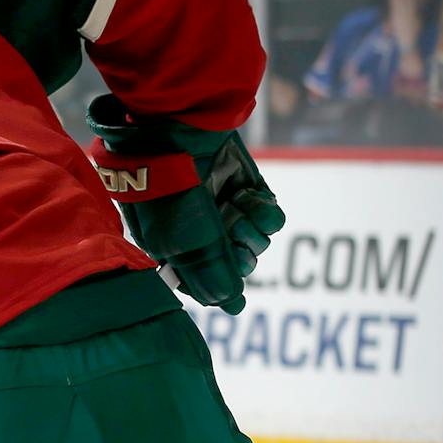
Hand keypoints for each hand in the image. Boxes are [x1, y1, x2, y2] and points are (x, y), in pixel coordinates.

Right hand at [86, 94, 285, 314]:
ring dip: (253, 231)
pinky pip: (269, 216)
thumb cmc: (173, 197)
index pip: (204, 282)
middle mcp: (200, 234)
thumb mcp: (188, 245)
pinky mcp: (247, 189)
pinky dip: (266, 214)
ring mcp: (224, 211)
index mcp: (174, 251)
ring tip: (241, 213)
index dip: (221, 286)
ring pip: (255, 241)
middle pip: (235, 263)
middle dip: (240, 254)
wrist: (178, 138)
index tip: (232, 290)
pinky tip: (254, 204)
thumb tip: (233, 304)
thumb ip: (211, 279)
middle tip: (232, 238)